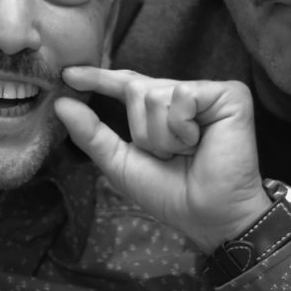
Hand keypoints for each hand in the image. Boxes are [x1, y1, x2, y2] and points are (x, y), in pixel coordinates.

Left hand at [53, 67, 270, 251]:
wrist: (207, 215)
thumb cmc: (170, 194)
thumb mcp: (121, 163)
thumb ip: (91, 133)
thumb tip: (61, 104)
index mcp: (161, 110)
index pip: (126, 84)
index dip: (98, 78)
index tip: (68, 75)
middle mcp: (184, 95)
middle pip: (136, 89)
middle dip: (143, 132)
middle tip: (170, 156)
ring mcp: (207, 93)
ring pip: (156, 94)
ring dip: (163, 136)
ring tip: (187, 153)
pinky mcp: (230, 95)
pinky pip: (182, 97)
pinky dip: (182, 129)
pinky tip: (200, 144)